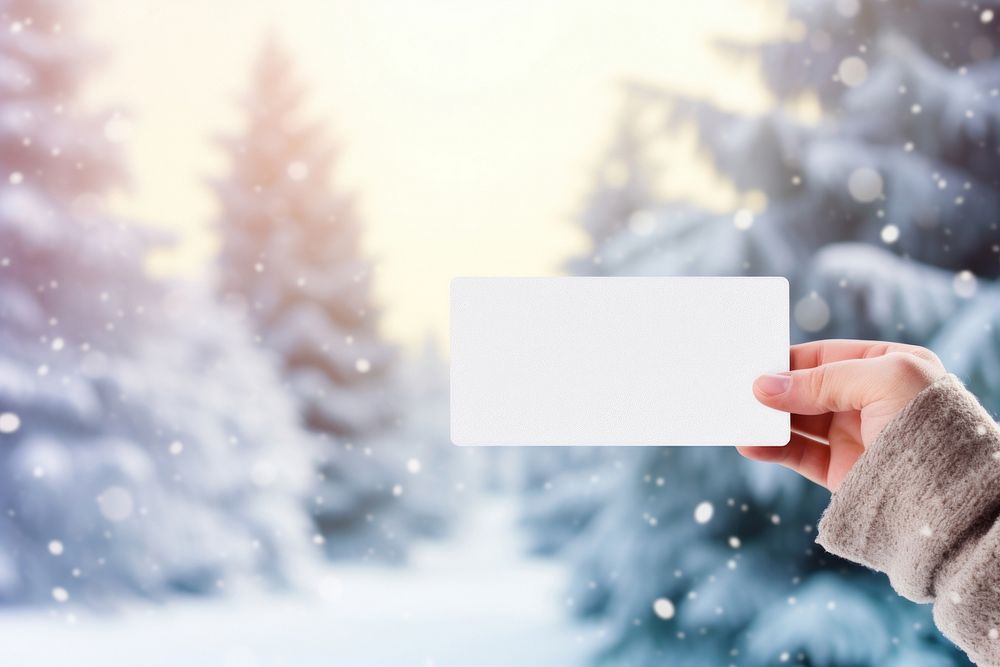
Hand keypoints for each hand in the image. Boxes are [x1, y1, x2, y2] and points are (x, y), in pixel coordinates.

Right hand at [737, 339, 946, 491]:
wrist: (953, 499)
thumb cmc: (929, 425)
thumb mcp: (882, 379)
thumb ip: (820, 379)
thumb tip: (764, 386)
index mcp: (890, 367)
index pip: (826, 356)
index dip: (789, 360)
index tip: (752, 362)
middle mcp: (871, 400)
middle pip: (806, 389)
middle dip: (772, 390)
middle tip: (735, 389)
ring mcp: (856, 436)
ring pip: (798, 422)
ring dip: (766, 419)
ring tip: (736, 417)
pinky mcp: (843, 471)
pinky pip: (798, 454)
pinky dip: (771, 448)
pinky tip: (750, 444)